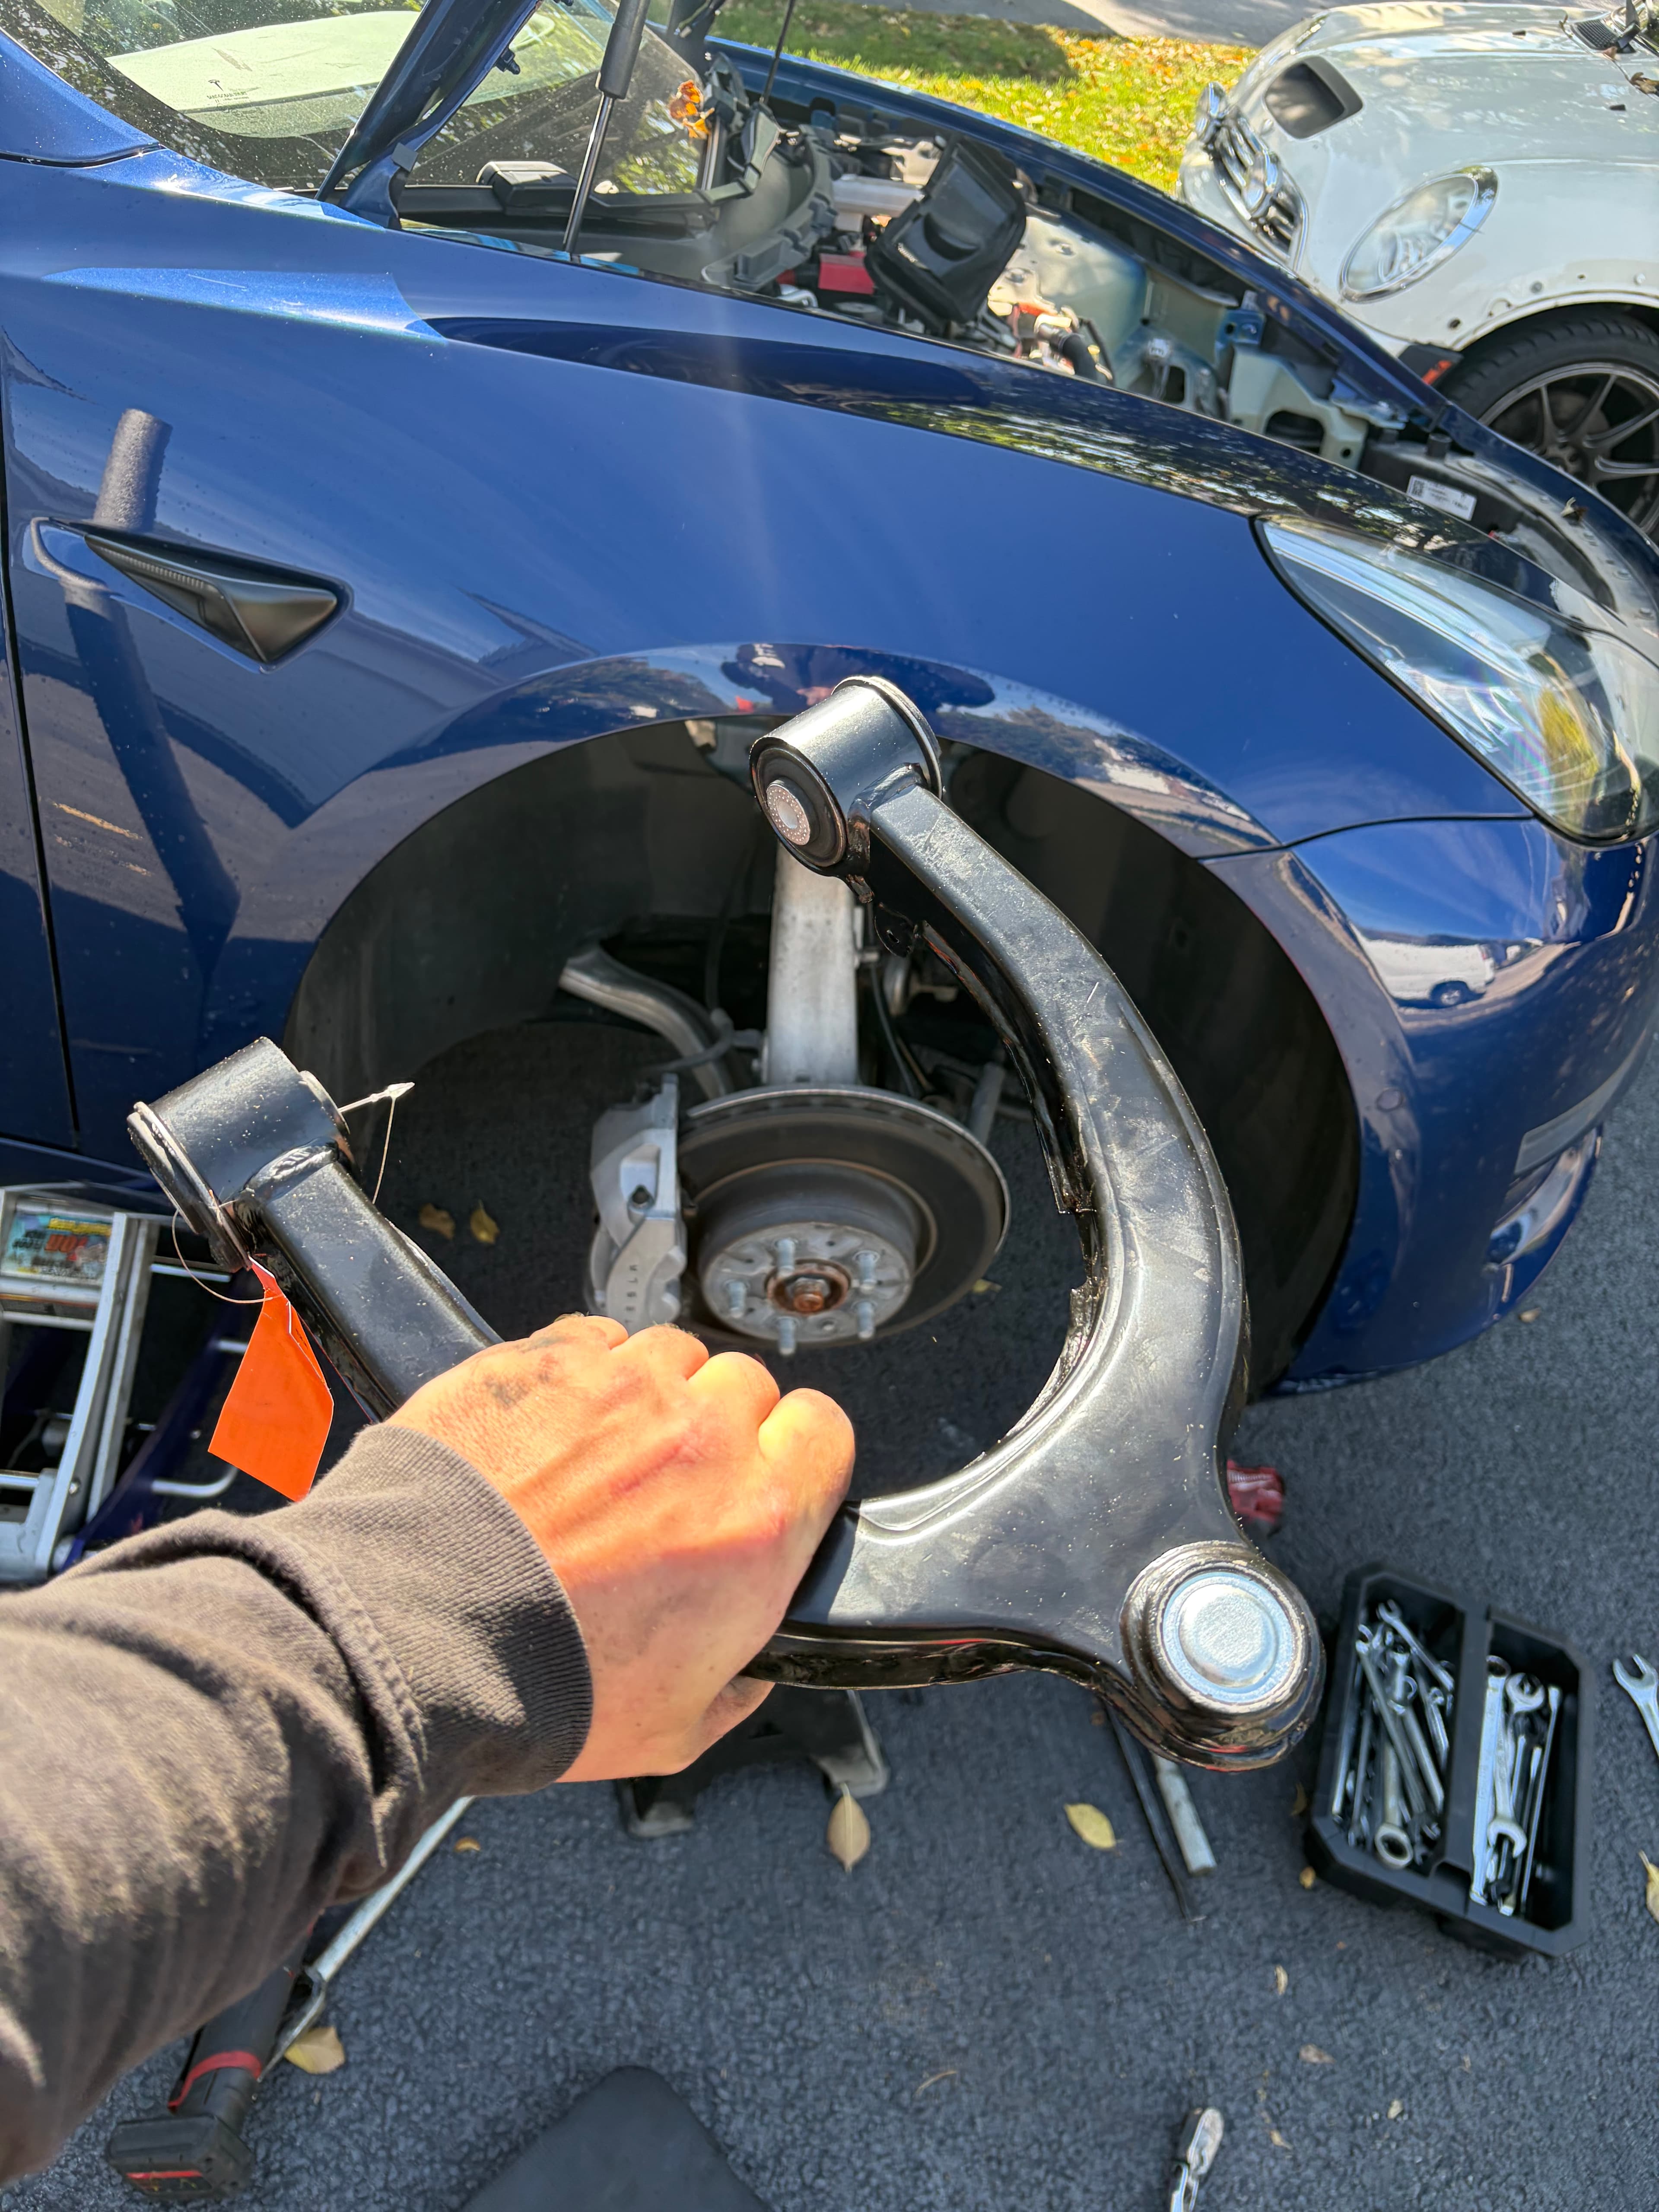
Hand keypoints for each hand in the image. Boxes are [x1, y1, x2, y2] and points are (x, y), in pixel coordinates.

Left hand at [389, 1316, 853, 1779]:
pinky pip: (592, 1340)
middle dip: (716, 1428)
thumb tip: (750, 1662)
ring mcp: (620, 1387)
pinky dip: (580, 1375)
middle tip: (665, 1486)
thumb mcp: (676, 1728)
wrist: (418, 1640)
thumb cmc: (541, 1684)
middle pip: (747, 1386)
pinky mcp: (545, 1359)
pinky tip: (549, 1433)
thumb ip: (738, 1683)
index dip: (796, 1454)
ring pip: (670, 1353)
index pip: (826, 1430)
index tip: (764, 1477)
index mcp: (756, 1521)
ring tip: (597, 1458)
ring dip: (648, 1396)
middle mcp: (701, 1437)